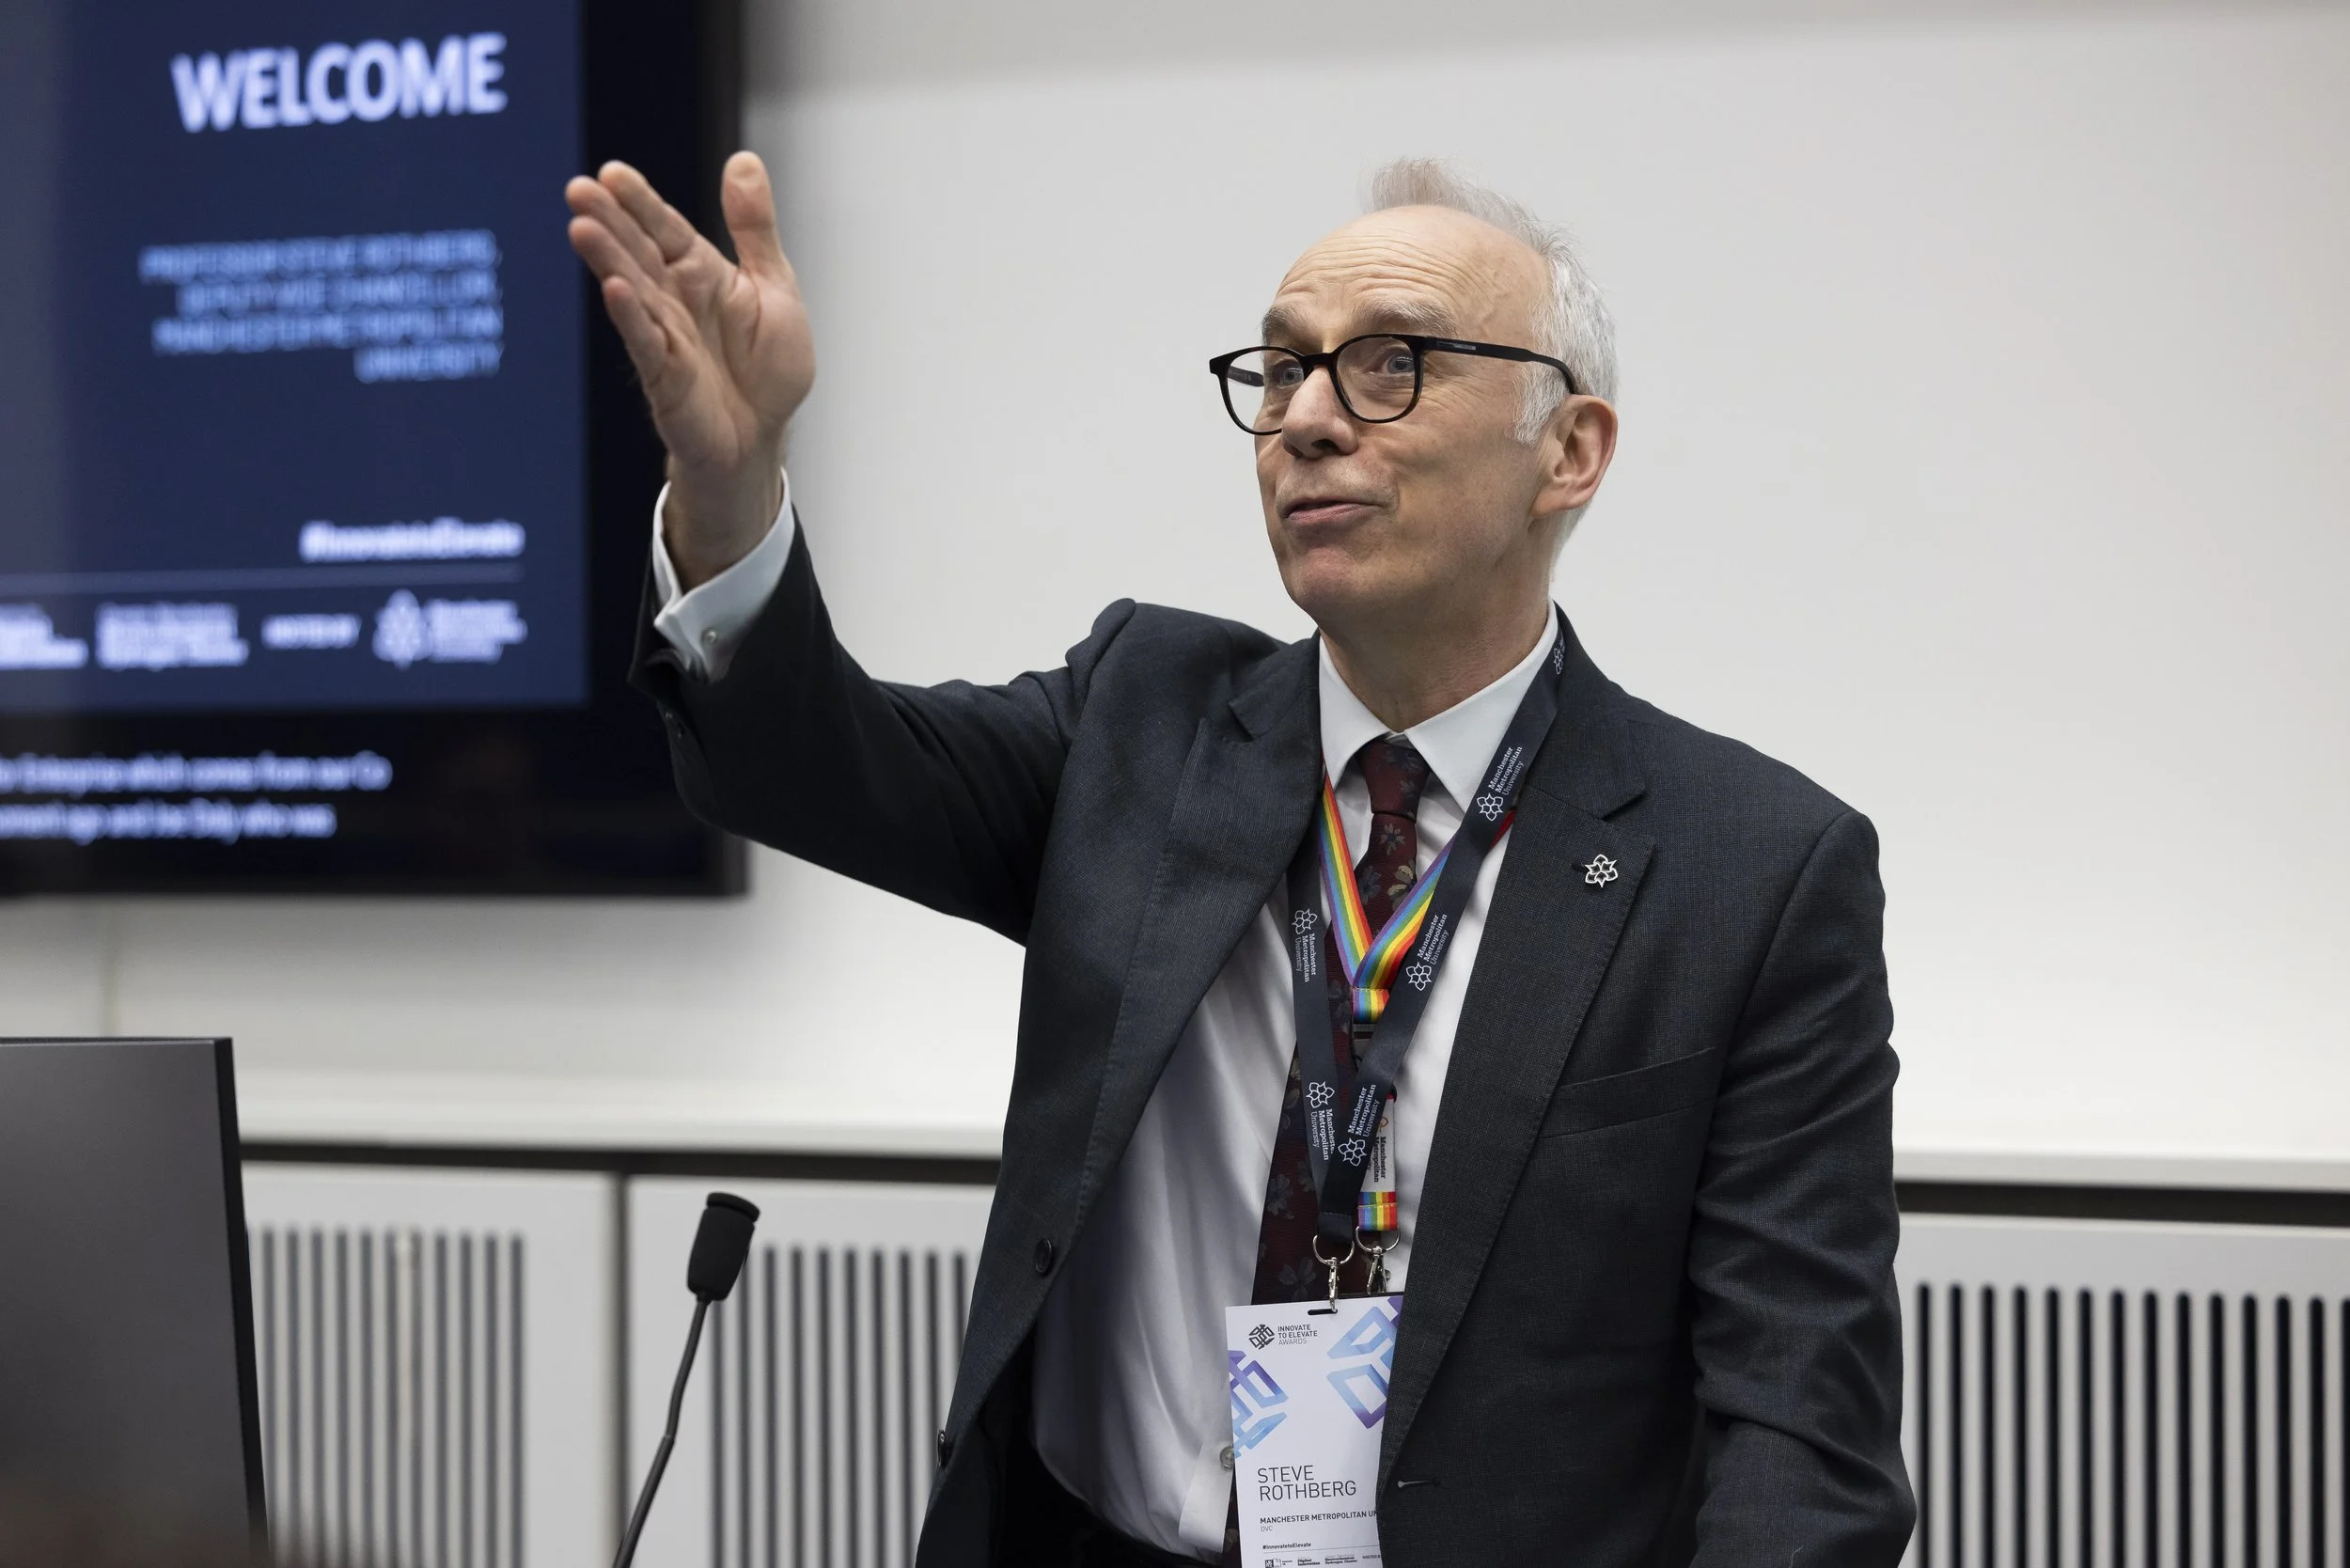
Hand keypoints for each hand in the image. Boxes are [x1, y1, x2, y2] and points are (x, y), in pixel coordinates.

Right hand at [565, 151, 813, 586]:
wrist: (764, 437)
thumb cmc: (767, 369)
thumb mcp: (774, 285)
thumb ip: (754, 227)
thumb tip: (742, 161)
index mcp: (700, 272)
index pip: (664, 227)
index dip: (640, 201)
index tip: (612, 172)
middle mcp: (676, 299)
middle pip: (638, 252)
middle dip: (609, 221)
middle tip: (578, 189)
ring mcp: (666, 336)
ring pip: (634, 292)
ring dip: (608, 261)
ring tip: (582, 227)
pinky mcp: (665, 376)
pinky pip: (647, 342)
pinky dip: (632, 317)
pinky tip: (615, 290)